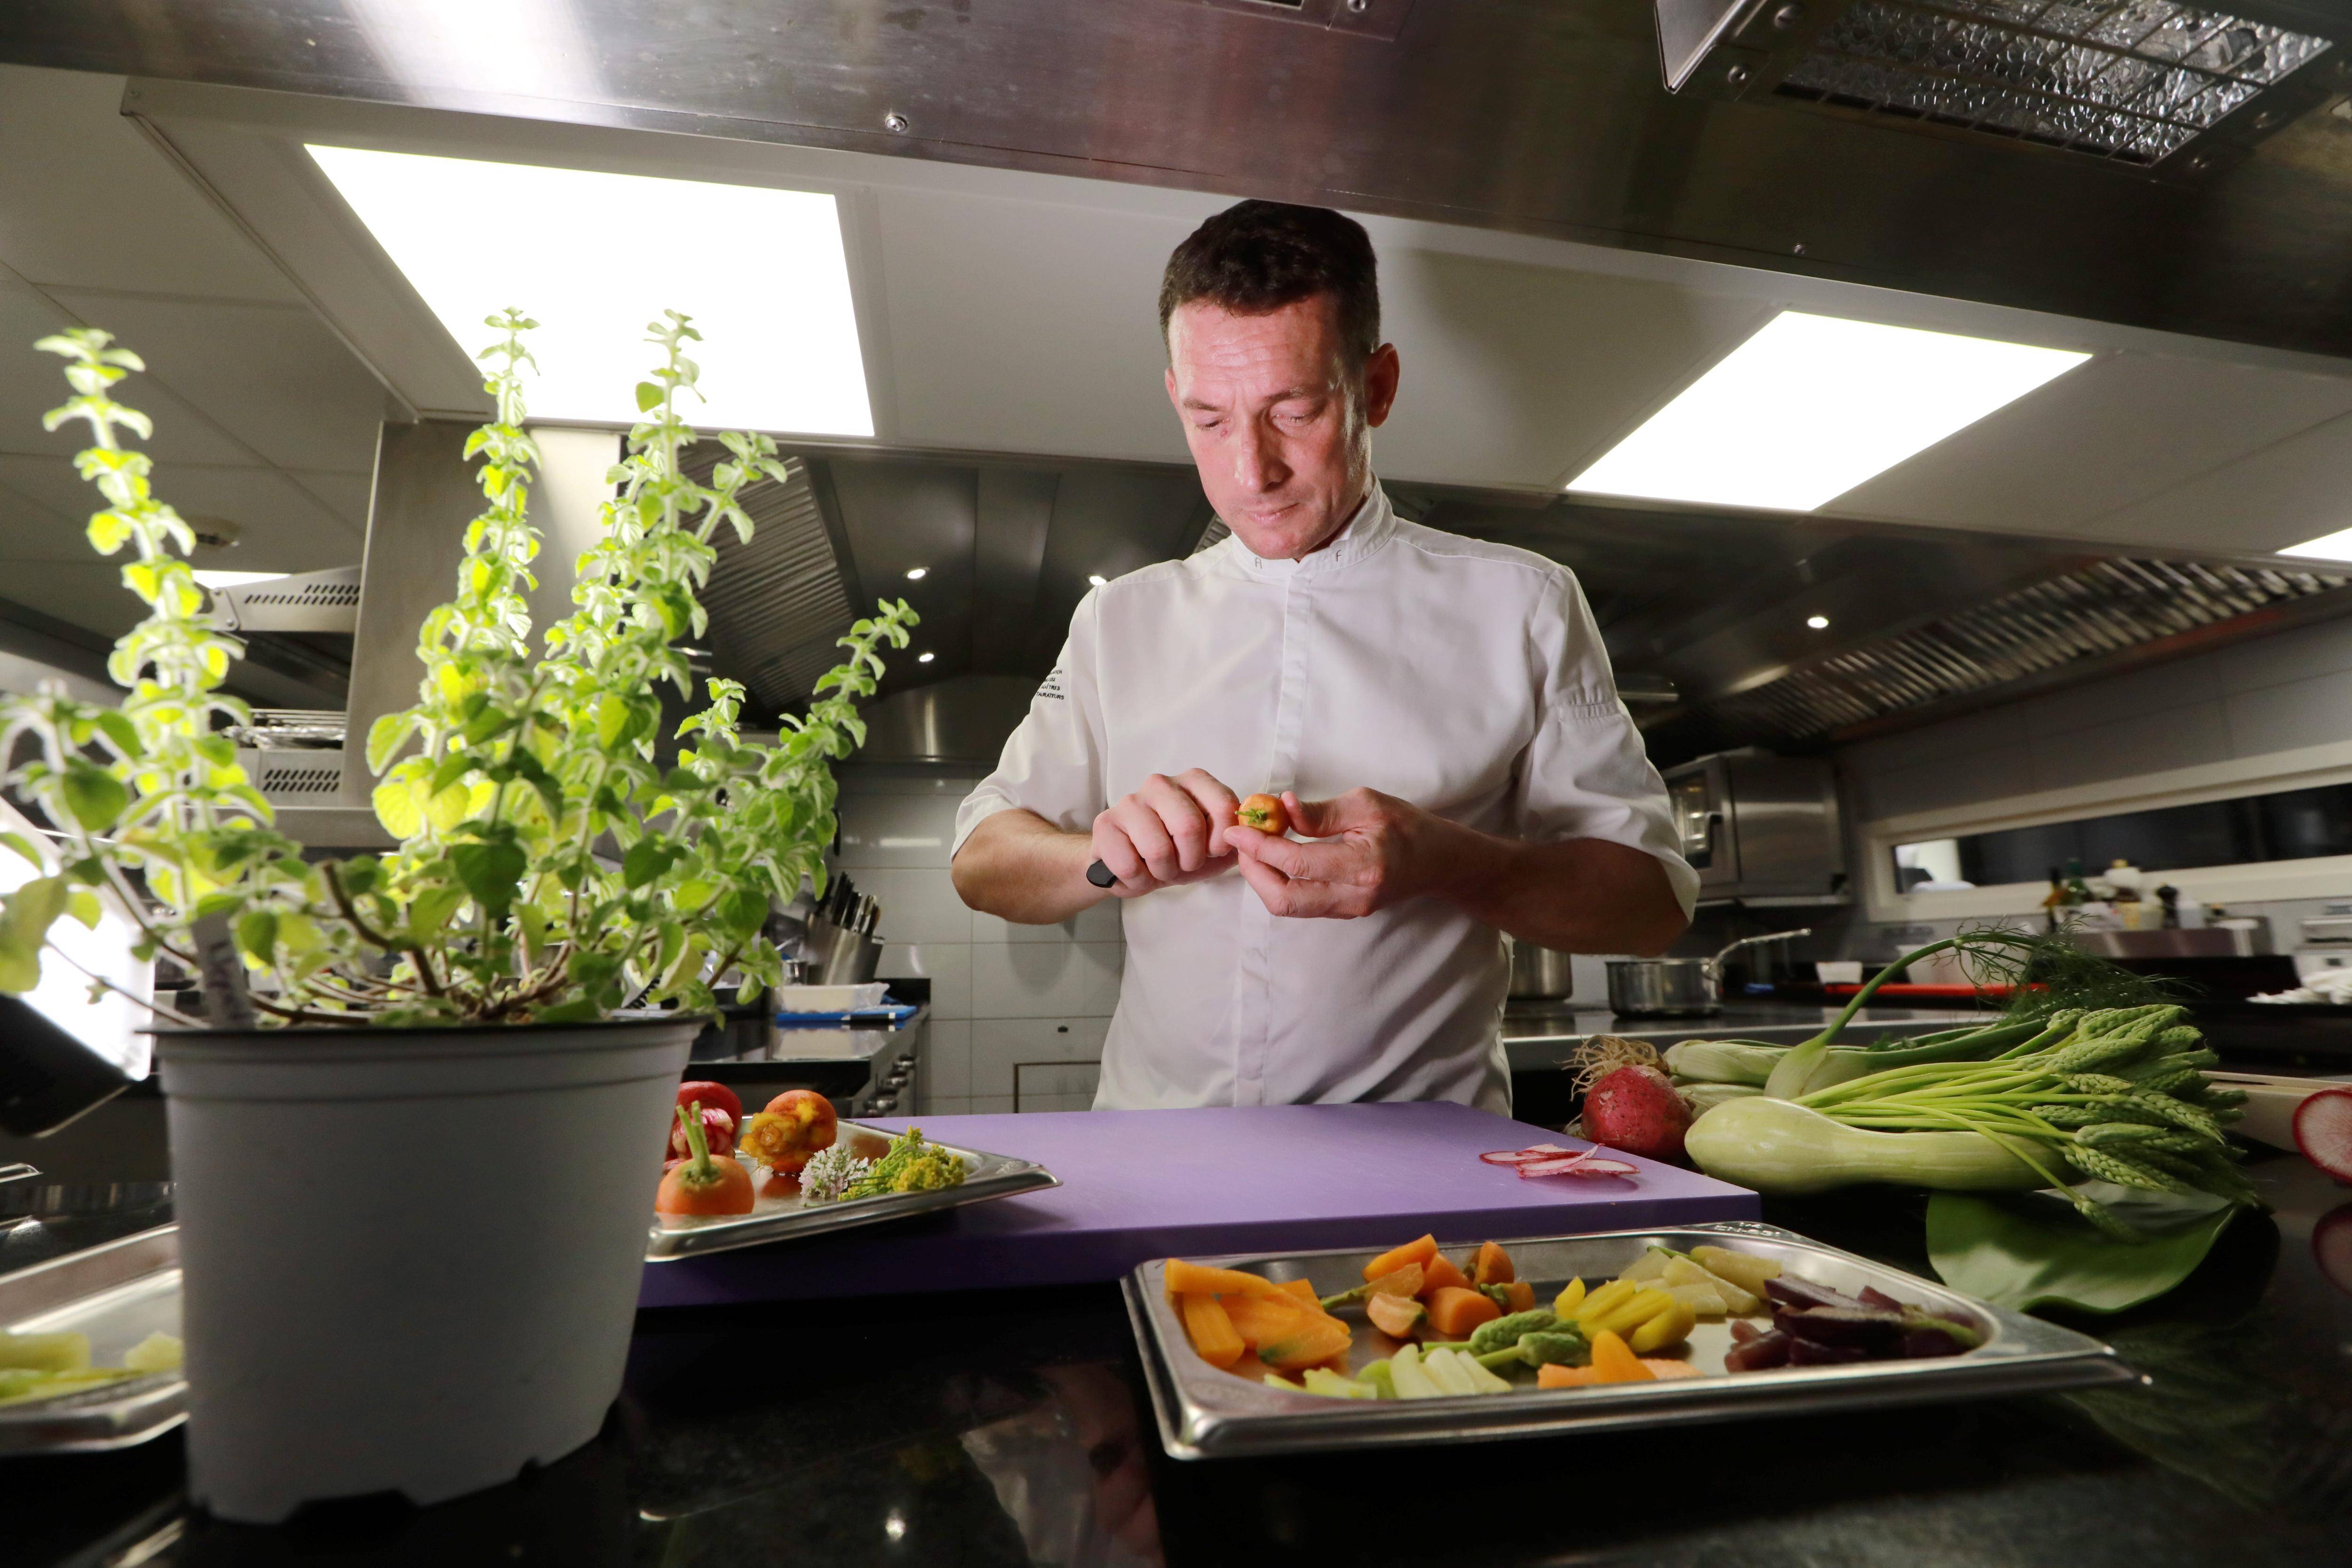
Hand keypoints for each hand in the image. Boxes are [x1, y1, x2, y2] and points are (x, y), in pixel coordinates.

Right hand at [1089, 769, 1241, 898]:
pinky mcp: (1105, 823)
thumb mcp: (1215, 848)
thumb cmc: (1177, 853)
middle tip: (1183, 863)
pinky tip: (1137, 869)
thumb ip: (1238, 839)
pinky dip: (1138, 880)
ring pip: (1158, 849)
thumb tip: (1251, 836)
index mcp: (1195, 782)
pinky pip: (1130, 865)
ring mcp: (1130, 801)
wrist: (1132, 867)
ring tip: (1159, 866)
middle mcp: (1161, 783)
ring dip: (1163, 871)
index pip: (1224, 805)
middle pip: (1189, 826)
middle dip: (1190, 859)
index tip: (1213, 851)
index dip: (1221, 841)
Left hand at [1224, 786, 1459, 918]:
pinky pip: (1300, 905)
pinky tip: (1274, 859)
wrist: (1439, 861)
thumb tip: (1280, 807)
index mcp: (1363, 865)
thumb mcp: (1367, 804)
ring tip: (1253, 847)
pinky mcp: (1344, 913)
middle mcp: (1354, 896)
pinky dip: (1278, 884)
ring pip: (1288, 907)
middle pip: (1284, 898)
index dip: (1260, 846)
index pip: (1297, 863)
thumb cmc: (1406, 826)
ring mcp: (1348, 910)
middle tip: (1241, 840)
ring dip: (1262, 878)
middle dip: (1253, 869)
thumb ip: (1320, 811)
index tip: (1237, 827)